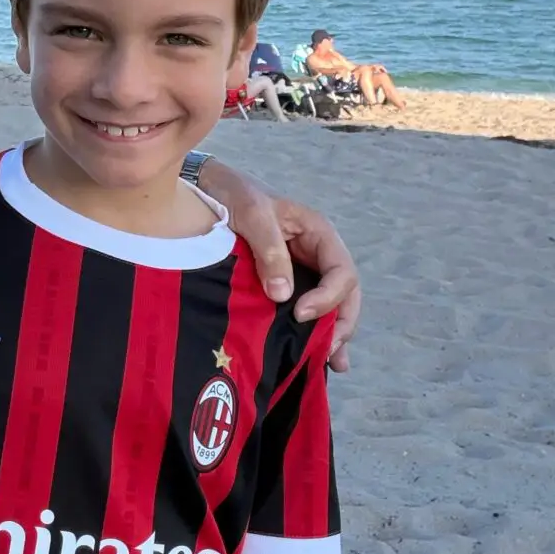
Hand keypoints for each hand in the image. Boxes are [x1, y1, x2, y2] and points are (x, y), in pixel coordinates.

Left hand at [196, 159, 360, 371]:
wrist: (209, 189)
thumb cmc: (234, 195)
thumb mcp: (253, 214)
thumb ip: (270, 251)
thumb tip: (283, 296)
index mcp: (318, 234)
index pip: (341, 272)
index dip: (328, 297)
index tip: (300, 314)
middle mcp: (317, 255)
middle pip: (345, 294)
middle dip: (341, 323)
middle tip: (329, 352)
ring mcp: (303, 271)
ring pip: (330, 306)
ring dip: (334, 334)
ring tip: (331, 363)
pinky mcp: (286, 284)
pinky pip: (307, 309)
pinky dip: (314, 333)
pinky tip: (316, 358)